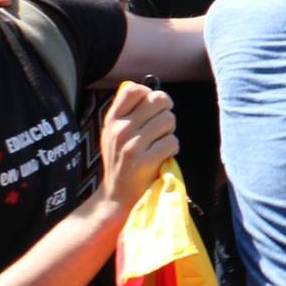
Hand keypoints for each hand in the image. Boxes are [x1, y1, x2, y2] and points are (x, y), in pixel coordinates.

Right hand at [97, 82, 178, 214]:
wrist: (117, 195)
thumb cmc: (123, 160)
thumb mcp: (116, 133)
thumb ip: (129, 111)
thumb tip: (149, 89)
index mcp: (112, 119)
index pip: (135, 89)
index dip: (151, 95)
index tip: (151, 110)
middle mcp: (119, 129)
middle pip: (159, 100)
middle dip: (166, 112)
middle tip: (160, 129)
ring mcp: (130, 145)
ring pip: (169, 120)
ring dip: (170, 132)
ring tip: (158, 144)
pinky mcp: (143, 161)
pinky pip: (172, 142)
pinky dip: (172, 149)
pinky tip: (161, 157)